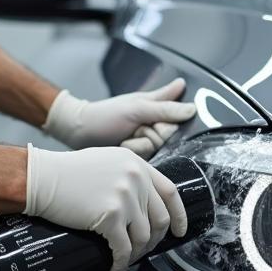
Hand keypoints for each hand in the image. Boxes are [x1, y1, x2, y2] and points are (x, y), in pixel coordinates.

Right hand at [24, 144, 186, 270]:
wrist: (39, 178)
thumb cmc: (65, 172)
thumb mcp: (106, 161)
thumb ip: (128, 176)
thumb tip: (142, 204)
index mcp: (137, 164)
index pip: (170, 192)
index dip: (179, 215)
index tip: (179, 230)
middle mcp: (135, 178)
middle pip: (159, 219)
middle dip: (154, 240)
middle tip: (144, 250)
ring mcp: (125, 197)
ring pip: (142, 237)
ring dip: (136, 254)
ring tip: (126, 259)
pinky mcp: (110, 216)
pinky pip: (123, 248)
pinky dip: (121, 263)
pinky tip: (115, 269)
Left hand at [42, 79, 195, 153]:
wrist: (78, 132)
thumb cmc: (104, 115)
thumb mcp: (136, 107)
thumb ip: (165, 108)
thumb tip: (193, 108)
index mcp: (158, 110)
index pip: (177, 124)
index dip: (163, 126)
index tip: (149, 123)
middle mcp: (156, 127)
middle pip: (167, 140)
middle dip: (147, 136)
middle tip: (132, 130)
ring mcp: (147, 143)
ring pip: (156, 152)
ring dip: (137, 146)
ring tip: (123, 140)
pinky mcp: (139, 159)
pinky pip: (146, 163)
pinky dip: (132, 155)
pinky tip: (121, 149)